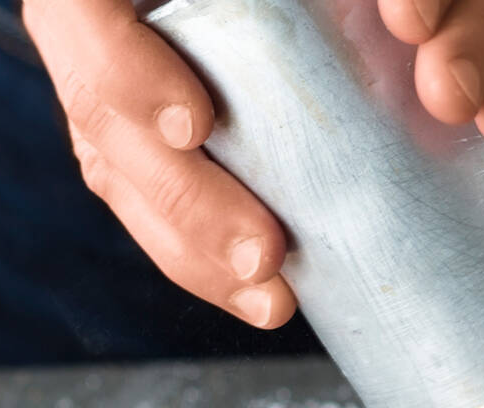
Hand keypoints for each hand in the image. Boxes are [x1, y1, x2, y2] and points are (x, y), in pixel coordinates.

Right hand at [26, 0, 483, 329]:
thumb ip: (306, 8)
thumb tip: (396, 18)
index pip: (86, 22)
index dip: (130, 78)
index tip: (197, 126)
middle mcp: (92, 38)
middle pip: (108, 128)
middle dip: (190, 203)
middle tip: (265, 253)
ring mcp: (109, 104)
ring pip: (128, 189)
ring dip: (203, 258)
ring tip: (274, 300)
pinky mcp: (141, 158)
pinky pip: (162, 221)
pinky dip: (215, 268)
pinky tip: (270, 301)